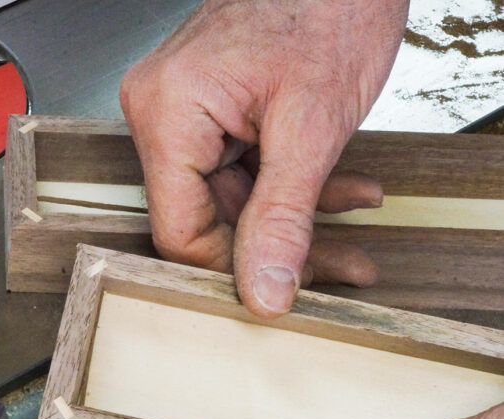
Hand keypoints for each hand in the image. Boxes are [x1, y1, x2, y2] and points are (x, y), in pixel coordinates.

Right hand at [120, 0, 407, 316]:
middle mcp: (164, 113)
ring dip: (297, 219)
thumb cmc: (329, 2)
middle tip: (337, 266)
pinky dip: (293, 188)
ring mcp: (186, 113)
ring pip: (232, 201)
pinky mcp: (212, 112)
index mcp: (169, 113)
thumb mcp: (312, 124)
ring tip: (352, 231)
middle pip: (208, 219)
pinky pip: (244, 171)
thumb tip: (264, 291)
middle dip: (279, 246)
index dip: (229, 271)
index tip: (279, 293)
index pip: (178, 230)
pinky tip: (341, 192)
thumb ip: (283, 216)